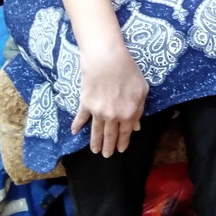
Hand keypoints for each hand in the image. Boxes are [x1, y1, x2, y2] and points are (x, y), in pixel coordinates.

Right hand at [72, 41, 148, 156]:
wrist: (106, 59)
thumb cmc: (128, 71)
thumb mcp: (142, 89)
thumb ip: (139, 109)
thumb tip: (136, 126)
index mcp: (129, 113)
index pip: (126, 132)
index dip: (123, 142)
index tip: (121, 150)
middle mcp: (113, 116)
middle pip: (110, 135)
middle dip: (109, 147)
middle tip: (106, 156)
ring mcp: (98, 111)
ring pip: (96, 131)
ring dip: (95, 142)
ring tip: (94, 151)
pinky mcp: (85, 104)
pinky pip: (81, 118)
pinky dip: (77, 125)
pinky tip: (74, 132)